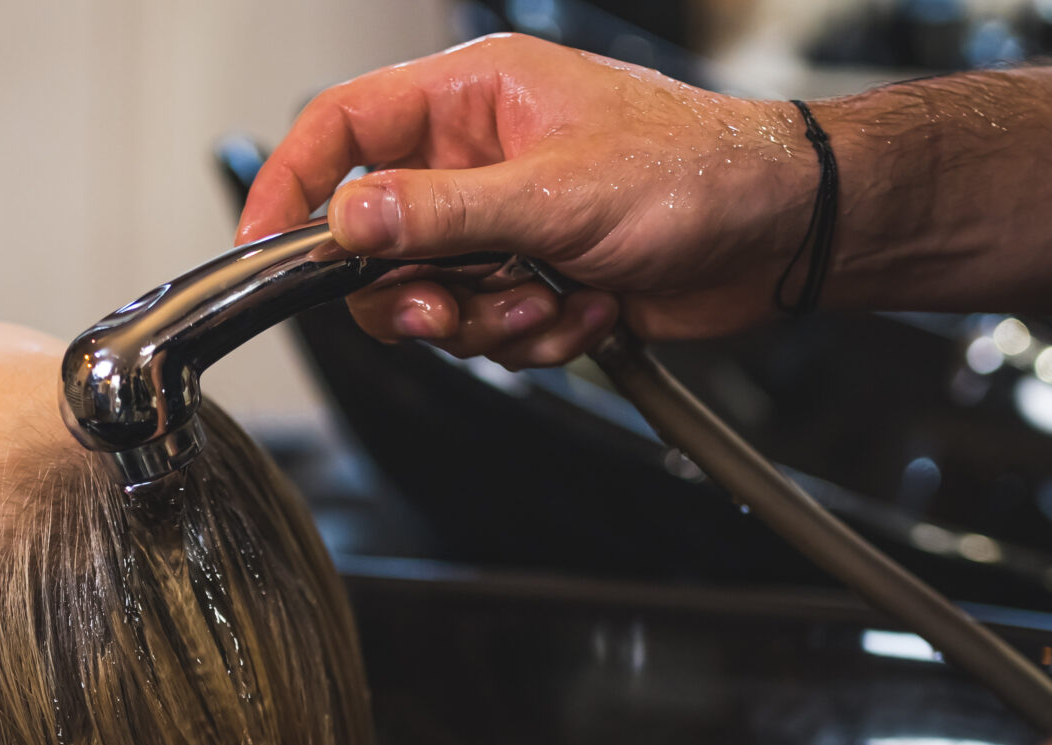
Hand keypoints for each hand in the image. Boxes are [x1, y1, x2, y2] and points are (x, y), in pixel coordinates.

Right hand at [236, 33, 816, 366]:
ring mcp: (506, 223)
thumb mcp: (556, 196)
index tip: (267, 249)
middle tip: (441, 309)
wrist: (784, 235)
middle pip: (377, 236)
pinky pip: (486, 329)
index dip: (292, 186)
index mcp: (473, 98)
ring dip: (484, 323)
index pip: (342, 129)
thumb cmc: (700, 175)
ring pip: (431, 296)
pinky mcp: (535, 279)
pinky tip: (587, 313)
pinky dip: (532, 338)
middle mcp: (480, 157)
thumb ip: (441, 214)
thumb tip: (347, 220)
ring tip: (548, 305)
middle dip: (411, 289)